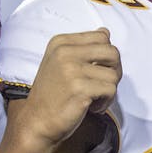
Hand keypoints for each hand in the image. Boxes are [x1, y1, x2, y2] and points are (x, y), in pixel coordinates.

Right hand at [18, 29, 121, 147]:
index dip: (107, 56)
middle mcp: (65, 51)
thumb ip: (83, 48)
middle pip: (112, 52)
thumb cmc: (53, 94)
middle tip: (103, 85)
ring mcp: (72, 69)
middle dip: (115, 71)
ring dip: (110, 90)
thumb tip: (106, 32)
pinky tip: (93, 107)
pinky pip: (110, 90)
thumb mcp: (61, 63)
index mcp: (61, 42)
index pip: (102, 36)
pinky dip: (106, 102)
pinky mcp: (79, 88)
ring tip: (95, 99)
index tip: (97, 71)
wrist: (37, 121)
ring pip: (114, 74)